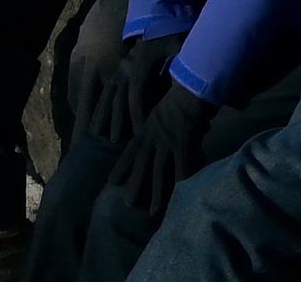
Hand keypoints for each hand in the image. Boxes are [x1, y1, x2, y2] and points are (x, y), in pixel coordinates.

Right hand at [89, 33, 186, 145]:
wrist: (157, 16)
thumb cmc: (170, 34)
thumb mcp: (178, 48)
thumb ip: (179, 66)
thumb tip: (186, 85)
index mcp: (141, 65)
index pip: (137, 94)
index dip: (137, 113)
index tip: (138, 131)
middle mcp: (126, 68)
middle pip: (119, 97)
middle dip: (117, 120)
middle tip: (115, 141)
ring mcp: (120, 68)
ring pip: (108, 94)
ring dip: (103, 114)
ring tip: (97, 134)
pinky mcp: (118, 69)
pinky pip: (106, 89)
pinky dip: (100, 104)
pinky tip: (95, 116)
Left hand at [109, 83, 214, 213]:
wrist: (189, 88)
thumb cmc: (175, 96)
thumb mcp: (157, 112)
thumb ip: (152, 127)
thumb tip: (148, 137)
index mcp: (145, 130)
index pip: (129, 152)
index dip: (120, 168)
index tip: (111, 183)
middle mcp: (152, 137)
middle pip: (140, 165)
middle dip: (133, 184)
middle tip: (127, 204)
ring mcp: (166, 141)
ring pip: (158, 171)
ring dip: (155, 192)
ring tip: (152, 211)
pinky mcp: (182, 144)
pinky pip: (180, 167)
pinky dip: (180, 181)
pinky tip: (179, 195)